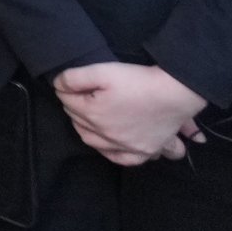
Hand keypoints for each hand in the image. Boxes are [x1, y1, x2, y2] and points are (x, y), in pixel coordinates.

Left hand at [52, 60, 204, 164]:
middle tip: (77, 99)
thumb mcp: (101, 70)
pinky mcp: (144, 151)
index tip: (67, 86)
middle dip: (74, 110)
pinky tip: (110, 147)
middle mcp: (107, 135)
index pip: (69, 104)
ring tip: (87, 120)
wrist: (174, 93)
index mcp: (94, 115)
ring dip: (87, 132)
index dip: (65, 93)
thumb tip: (58, 85)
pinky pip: (122, 160)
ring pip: (96, 144)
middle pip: (80, 124)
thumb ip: (74, 78)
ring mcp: (126, 147)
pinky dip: (112, 154)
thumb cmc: (137, 80)